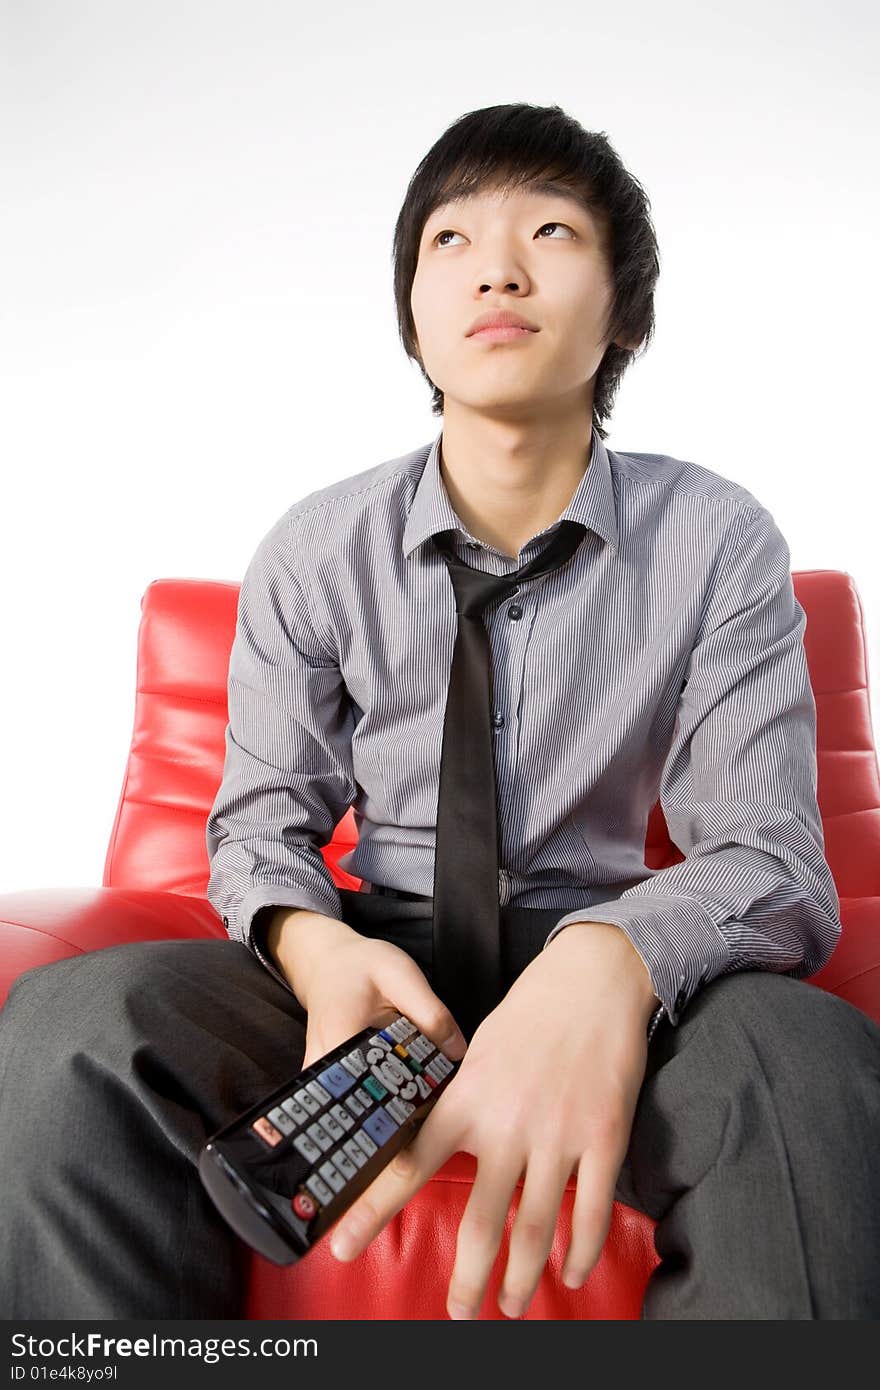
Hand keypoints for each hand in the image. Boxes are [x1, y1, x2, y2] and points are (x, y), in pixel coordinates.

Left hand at [328, 921, 654, 1318]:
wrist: (592, 980)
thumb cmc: (531, 1013)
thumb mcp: (477, 1050)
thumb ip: (459, 1102)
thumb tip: (435, 1146)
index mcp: (467, 1099)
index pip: (409, 1164)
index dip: (373, 1210)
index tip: (343, 1246)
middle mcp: (508, 1123)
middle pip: (482, 1221)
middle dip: (467, 1278)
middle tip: (456, 1311)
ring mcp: (558, 1135)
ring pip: (536, 1228)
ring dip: (521, 1279)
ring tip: (511, 1306)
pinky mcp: (603, 1138)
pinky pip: (593, 1211)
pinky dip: (582, 1251)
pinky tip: (571, 1272)